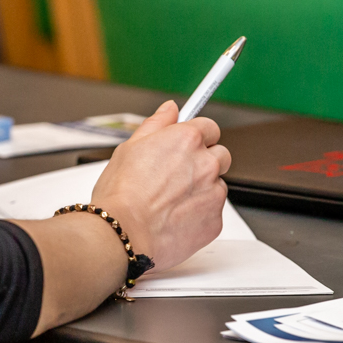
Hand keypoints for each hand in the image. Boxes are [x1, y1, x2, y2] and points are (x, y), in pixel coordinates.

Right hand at [92, 99, 231, 271]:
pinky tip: (175, 218)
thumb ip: (156, 124)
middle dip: (204, 162)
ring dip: (202, 190)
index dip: (198, 137)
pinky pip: (214, 212)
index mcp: (187, 140)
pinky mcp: (215, 220)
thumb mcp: (130, 147)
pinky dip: (200, 215)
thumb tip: (170, 108)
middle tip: (178, 176)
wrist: (124, 233)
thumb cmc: (121, 194)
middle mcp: (206, 163)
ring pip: (217, 185)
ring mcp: (214, 193)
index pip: (209, 127)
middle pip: (220, 155)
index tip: (190, 144)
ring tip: (171, 202)